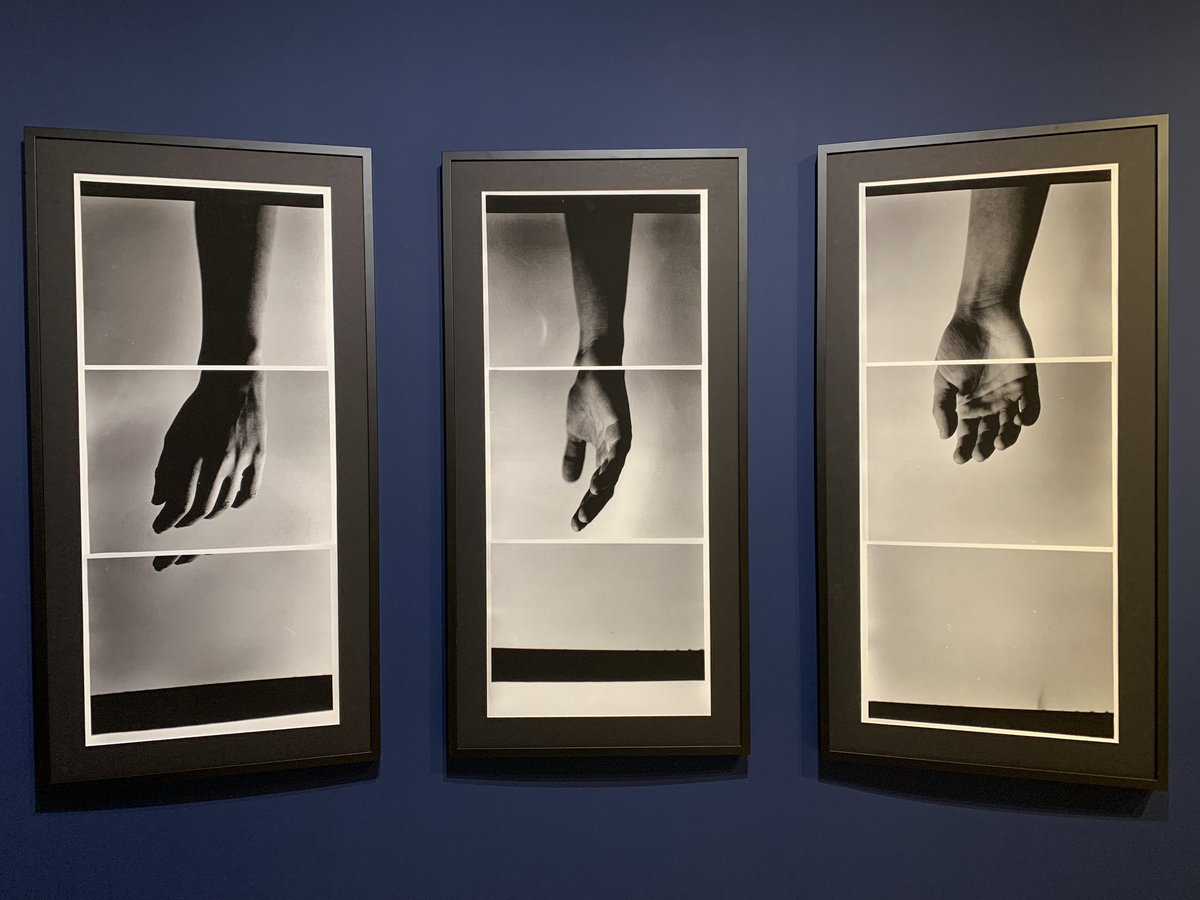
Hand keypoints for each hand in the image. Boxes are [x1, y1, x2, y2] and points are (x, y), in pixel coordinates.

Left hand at [151, 371, 265, 566]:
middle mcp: (218, 459)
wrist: (233, 384)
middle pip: (203, 506)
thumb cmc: (200, 409)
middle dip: (187, 521)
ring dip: (210, 513)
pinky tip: (229, 504)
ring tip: (201, 514)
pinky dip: (238, 503)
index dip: (169, 519)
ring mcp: (242, 458)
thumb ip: (165, 469)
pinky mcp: (258, 455)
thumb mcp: (174, 436)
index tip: (160, 527)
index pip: (180, 500)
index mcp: (193, 453)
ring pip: (226, 502)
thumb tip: (159, 499)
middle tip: (179, 524)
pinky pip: (250, 490)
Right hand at [561, 370, 631, 530]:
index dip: (588, 505)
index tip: (575, 523)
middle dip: (594, 504)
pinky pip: (616, 452)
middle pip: (607, 485)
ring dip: (601, 490)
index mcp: (605, 454)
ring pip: (613, 472)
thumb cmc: (587, 400)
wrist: (592, 372)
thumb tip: (568, 480)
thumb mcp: (574, 433)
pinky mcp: (620, 426)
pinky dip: (608, 468)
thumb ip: (573, 455)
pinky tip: (597, 481)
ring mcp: (619, 439)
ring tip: (589, 503)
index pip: (597, 487)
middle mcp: (615, 451)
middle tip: (580, 520)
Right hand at [932, 304, 1040, 463]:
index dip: (964, 448)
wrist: (982, 316)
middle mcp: (989, 402)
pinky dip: (1027, 417)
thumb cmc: (958, 344)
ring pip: (1011, 426)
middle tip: (979, 453)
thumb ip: (943, 406)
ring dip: (1006, 438)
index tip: (960, 458)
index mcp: (968, 403)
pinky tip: (1018, 420)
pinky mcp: (1027, 382)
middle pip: (989, 434)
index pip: (967, 433)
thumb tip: (945, 434)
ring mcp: (1009, 394)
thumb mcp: (943, 377)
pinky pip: (1031, 406)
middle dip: (984, 447)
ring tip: (999, 443)